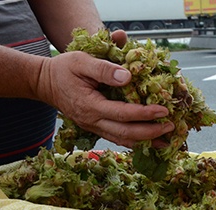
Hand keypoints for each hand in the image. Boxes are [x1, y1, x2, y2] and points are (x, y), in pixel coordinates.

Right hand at [36, 50, 173, 147]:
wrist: (45, 82)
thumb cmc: (64, 69)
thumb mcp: (82, 61)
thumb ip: (104, 69)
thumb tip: (128, 76)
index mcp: (90, 105)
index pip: (122, 114)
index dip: (145, 114)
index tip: (163, 111)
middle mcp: (92, 121)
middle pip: (125, 134)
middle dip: (150, 132)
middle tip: (170, 127)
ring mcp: (94, 127)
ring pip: (122, 140)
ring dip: (145, 142)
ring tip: (166, 141)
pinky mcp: (96, 128)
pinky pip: (118, 138)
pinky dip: (135, 141)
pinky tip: (150, 141)